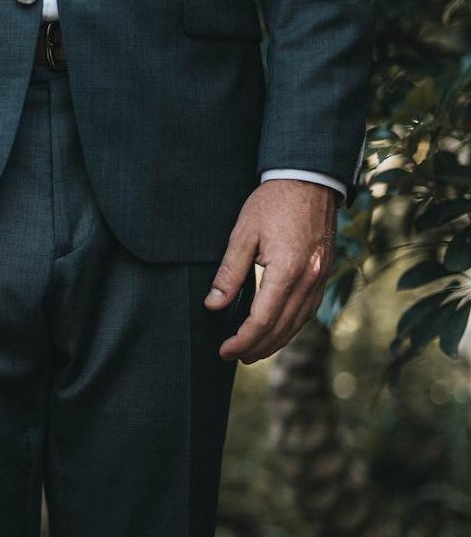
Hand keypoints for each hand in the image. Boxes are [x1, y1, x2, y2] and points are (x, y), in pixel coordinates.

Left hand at [207, 179, 336, 363]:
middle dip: (256, 347)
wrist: (310, 179)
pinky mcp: (323, 273)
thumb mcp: (243, 233)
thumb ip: (229, 273)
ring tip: (253, 353)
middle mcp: (309, 279)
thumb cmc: (272, 202)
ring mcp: (320, 278)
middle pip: (281, 328)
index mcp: (288, 270)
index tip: (225, 350)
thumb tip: (213, 306)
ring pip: (298, 323)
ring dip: (275, 342)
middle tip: (233, 357)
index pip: (262, 320)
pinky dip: (291, 326)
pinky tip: (277, 331)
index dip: (242, 340)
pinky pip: (308, 310)